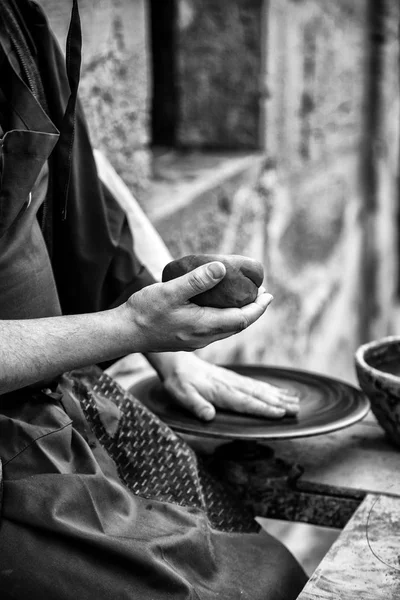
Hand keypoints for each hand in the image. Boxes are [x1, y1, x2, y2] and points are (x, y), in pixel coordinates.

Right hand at [120, 261, 272, 353]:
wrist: (124, 333)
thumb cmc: (144, 311)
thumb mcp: (170, 291)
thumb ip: (197, 280)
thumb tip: (223, 268)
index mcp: (203, 326)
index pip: (242, 319)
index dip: (258, 308)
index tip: (268, 294)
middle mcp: (203, 338)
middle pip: (238, 326)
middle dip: (252, 310)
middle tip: (261, 293)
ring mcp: (195, 341)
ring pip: (226, 330)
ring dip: (240, 315)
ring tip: (245, 298)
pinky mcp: (186, 340)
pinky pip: (214, 330)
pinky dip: (225, 318)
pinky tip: (219, 306)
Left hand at [160, 353, 299, 420]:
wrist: (178, 363)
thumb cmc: (180, 382)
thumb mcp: (182, 395)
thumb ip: (196, 405)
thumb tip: (208, 416)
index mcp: (220, 391)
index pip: (245, 402)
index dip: (263, 408)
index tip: (280, 413)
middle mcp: (231, 385)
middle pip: (258, 395)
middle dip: (278, 403)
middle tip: (297, 410)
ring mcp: (234, 380)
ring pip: (260, 389)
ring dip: (279, 396)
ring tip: (296, 402)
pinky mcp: (234, 378)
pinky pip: (256, 384)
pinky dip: (271, 389)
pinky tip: (281, 393)